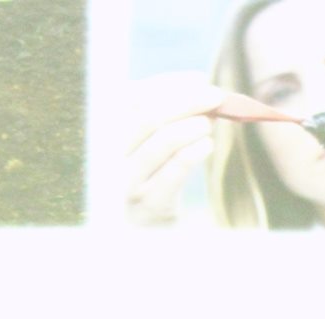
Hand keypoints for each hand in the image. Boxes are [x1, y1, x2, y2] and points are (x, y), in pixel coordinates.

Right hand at [126, 73, 225, 224]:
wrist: (149, 233)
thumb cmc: (155, 182)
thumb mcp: (155, 147)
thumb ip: (169, 118)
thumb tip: (201, 88)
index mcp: (108, 133)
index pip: (133, 96)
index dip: (167, 84)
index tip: (198, 79)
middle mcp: (111, 155)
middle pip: (147, 118)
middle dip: (185, 101)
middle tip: (215, 96)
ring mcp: (128, 182)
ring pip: (158, 144)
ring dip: (189, 126)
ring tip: (211, 122)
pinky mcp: (149, 205)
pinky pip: (171, 175)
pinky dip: (191, 154)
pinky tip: (208, 145)